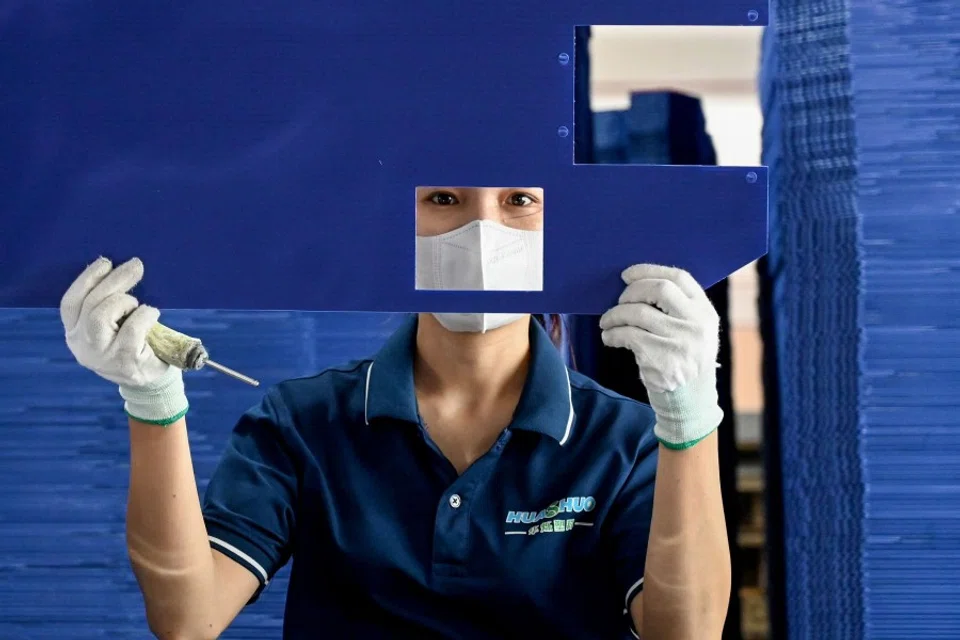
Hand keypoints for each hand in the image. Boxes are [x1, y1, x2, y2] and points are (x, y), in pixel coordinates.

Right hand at [61, 257, 187, 424]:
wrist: (152, 382)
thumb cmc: (134, 345)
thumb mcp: (113, 326)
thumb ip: (107, 305)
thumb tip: (120, 269)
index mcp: (74, 334)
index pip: (70, 303)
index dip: (86, 279)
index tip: (105, 262)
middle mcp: (81, 345)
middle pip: (90, 305)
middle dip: (113, 281)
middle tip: (135, 266)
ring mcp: (101, 356)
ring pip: (101, 315)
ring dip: (124, 302)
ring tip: (138, 305)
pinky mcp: (124, 361)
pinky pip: (132, 329)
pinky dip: (145, 315)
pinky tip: (152, 314)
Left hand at [599, 264, 722, 448]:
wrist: (690, 403)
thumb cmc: (684, 361)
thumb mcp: (694, 332)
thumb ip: (678, 309)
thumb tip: (635, 284)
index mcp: (706, 312)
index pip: (679, 278)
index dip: (650, 270)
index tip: (627, 274)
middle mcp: (696, 325)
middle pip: (659, 289)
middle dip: (631, 291)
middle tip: (618, 300)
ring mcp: (680, 342)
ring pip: (638, 313)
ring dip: (615, 315)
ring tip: (607, 322)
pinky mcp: (661, 359)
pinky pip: (628, 335)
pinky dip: (612, 334)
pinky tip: (609, 337)